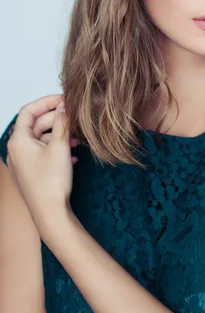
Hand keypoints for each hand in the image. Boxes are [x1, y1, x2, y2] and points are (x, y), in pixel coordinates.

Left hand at [5, 93, 80, 233]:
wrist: (50, 213)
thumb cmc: (51, 182)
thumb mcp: (60, 147)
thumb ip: (62, 123)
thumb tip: (64, 106)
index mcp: (18, 140)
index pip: (29, 111)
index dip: (47, 102)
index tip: (65, 99)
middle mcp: (17, 150)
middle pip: (36, 125)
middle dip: (57, 120)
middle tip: (76, 117)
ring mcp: (23, 162)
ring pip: (42, 140)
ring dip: (60, 136)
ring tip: (79, 140)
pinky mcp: (32, 173)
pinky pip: (44, 154)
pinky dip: (58, 150)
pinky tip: (74, 157)